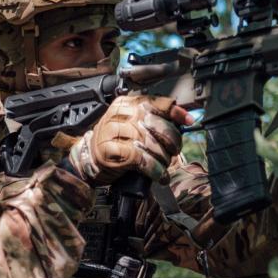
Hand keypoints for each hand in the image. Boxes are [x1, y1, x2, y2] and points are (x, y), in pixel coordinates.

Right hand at [68, 94, 189, 183]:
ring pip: (153, 145)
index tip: (189, 121)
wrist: (87, 160)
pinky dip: (154, 170)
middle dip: (172, 142)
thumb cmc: (114, 144)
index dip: (177, 112)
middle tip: (172, 152)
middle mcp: (121, 114)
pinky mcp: (113, 150)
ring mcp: (115, 131)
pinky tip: (157, 174)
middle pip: (160, 125)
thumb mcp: (133, 125)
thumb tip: (186, 118)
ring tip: (161, 167)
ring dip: (163, 160)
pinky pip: (143, 159)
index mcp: (128, 104)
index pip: (158, 102)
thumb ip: (155, 119)